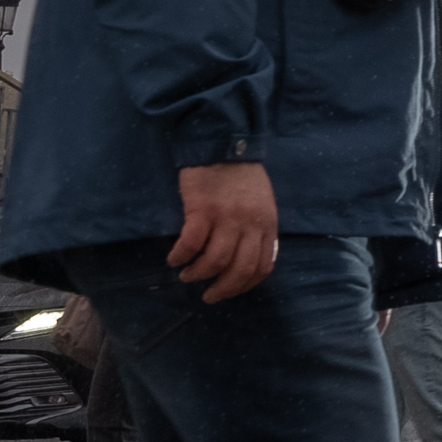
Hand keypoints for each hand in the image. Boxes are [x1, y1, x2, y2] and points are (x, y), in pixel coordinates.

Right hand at [169, 162, 278, 301]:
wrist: (223, 145)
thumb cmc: (242, 175)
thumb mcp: (263, 203)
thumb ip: (259, 229)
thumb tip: (248, 257)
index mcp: (267, 224)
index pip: (263, 266)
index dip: (244, 285)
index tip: (229, 291)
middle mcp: (250, 224)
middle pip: (240, 270)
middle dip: (222, 289)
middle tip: (208, 296)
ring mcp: (227, 218)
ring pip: (215, 262)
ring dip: (198, 274)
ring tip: (187, 275)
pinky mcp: (202, 211)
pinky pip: (191, 244)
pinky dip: (181, 257)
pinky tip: (174, 259)